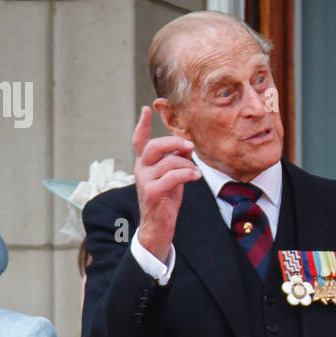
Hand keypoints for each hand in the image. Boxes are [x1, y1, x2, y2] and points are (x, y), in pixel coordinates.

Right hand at [132, 106, 200, 262]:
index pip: (139, 141)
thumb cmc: (165, 201)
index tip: (146, 109)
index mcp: (144, 164)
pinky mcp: (152, 192)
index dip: (143, 125)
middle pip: (154, 146)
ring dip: (187, 165)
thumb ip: (176, 161)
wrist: (158, 227)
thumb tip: (187, 147)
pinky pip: (172, 176)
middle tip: (190, 146)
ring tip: (195, 173)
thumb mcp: (172, 177)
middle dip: (174, 142)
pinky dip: (187, 174)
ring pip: (168, 162)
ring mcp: (144, 180)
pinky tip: (195, 177)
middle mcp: (141, 169)